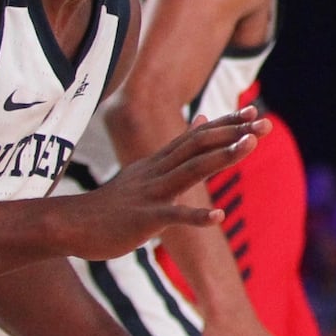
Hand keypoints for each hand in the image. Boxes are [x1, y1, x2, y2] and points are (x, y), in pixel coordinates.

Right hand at [61, 108, 267, 259]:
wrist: (71, 224)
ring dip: (222, 158)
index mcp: (161, 162)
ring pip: (191, 171)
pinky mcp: (144, 219)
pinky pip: (173, 216)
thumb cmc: (114, 203)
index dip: (226, 124)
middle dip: (233, 133)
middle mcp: (159, 171)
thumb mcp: (146, 171)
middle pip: (199, 145)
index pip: (198, 136)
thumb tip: (201, 122)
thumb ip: (176, 151)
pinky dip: (196, 216)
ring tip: (250, 147)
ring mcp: (151, 193)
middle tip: (264, 122)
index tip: (254, 111)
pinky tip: (219, 216)